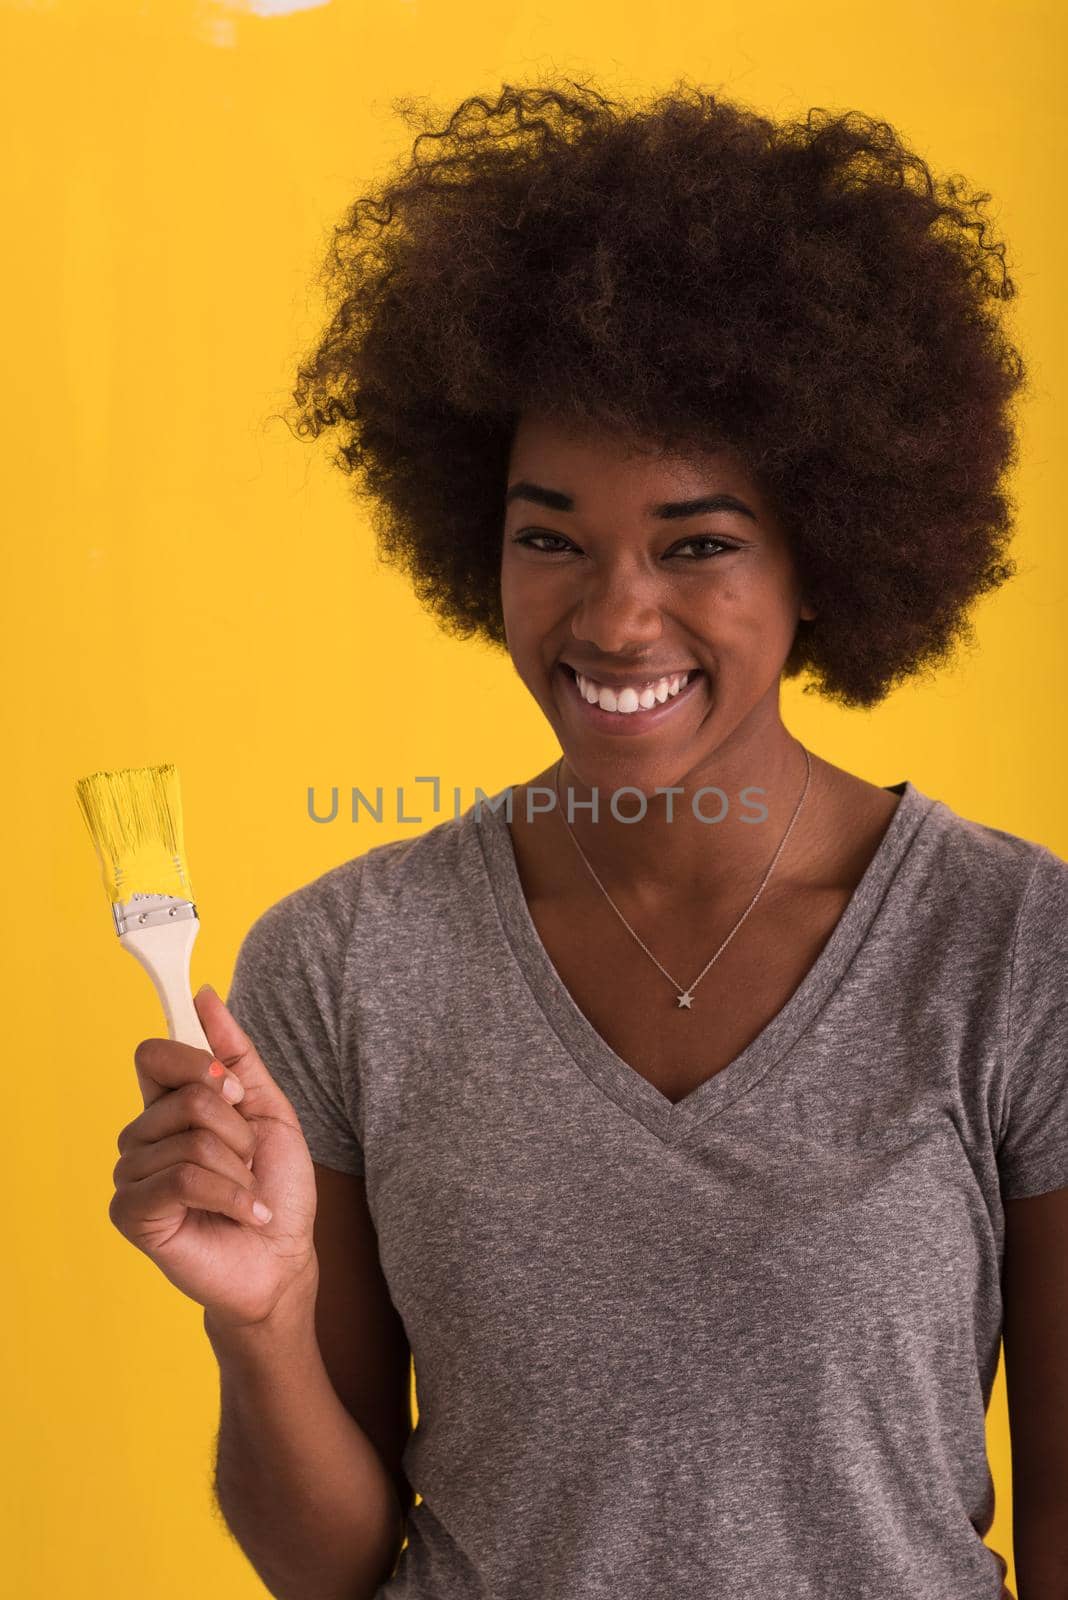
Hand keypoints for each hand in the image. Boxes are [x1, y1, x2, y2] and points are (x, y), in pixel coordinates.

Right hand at [110, 985, 318, 1329]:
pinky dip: (232, 1197)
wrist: (284, 1258)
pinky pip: (185, 1179)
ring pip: (193, 1140)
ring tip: (245, 1195)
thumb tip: (206, 995)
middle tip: (248, 1164)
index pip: (153, 1053)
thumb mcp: (268, 1109)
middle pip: (188, 1096)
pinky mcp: (132, 1213)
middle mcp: (142, 1136)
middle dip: (239, 1131)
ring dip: (239, 1170)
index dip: (200, 1064)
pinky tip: (247, 1215)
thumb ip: (236, 1053)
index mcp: (168, 1107)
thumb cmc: (277, 1187)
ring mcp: (132, 1175)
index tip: (236, 1092)